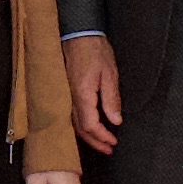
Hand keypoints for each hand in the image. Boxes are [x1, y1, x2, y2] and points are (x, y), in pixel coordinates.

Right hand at [66, 34, 120, 152]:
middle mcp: (71, 99)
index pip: (91, 125)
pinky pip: (72, 115)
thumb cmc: (94, 50)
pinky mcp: (67, 91)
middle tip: (109, 149)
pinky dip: (81, 126)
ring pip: (74, 124)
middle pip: (80, 129)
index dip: (102, 137)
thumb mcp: (110, 74)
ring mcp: (67, 95)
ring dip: (88, 136)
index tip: (114, 142)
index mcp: (83, 95)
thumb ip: (111, 99)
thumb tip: (115, 120)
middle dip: (95, 142)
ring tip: (101, 142)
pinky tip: (89, 128)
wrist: (78, 34)